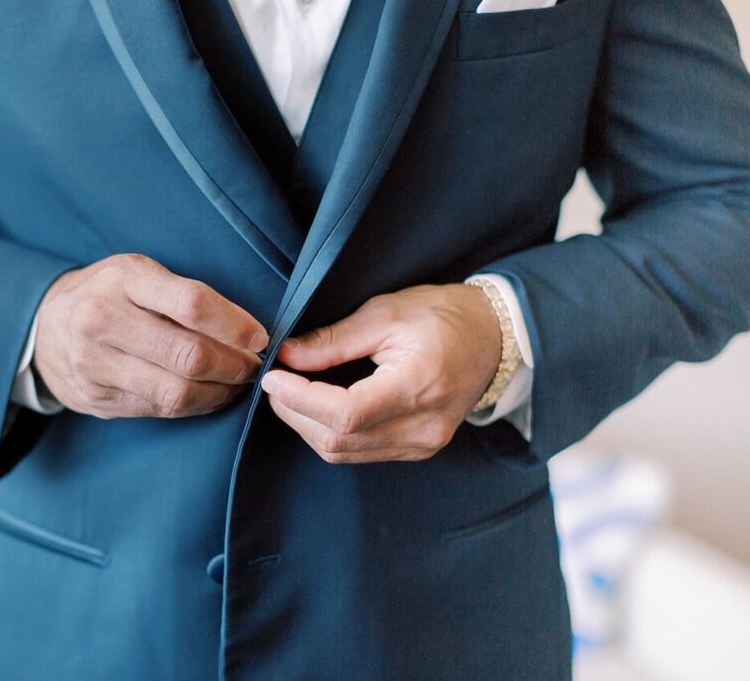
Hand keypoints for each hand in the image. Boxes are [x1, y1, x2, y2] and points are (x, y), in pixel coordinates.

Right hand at [34, 253, 267, 417]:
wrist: (43, 326)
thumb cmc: (109, 294)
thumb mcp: (139, 274)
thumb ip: (183, 296)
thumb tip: (246, 331)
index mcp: (123, 278)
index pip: (192, 304)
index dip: (235, 325)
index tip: (260, 338)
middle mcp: (102, 319)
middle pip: (190, 355)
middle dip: (234, 366)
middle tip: (253, 367)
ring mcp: (94, 363)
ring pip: (178, 391)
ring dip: (220, 392)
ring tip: (236, 383)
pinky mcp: (96, 397)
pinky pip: (162, 409)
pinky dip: (196, 405)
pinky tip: (209, 395)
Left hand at [260, 284, 500, 463]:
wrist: (491, 337)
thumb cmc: (442, 316)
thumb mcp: (386, 313)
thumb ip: (334, 340)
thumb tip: (287, 355)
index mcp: (419, 386)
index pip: (346, 413)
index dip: (300, 399)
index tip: (274, 377)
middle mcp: (423, 427)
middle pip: (339, 440)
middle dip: (295, 414)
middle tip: (276, 383)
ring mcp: (423, 445)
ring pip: (344, 453)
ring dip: (308, 426)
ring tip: (292, 393)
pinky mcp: (418, 450)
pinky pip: (360, 453)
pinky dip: (331, 432)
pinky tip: (319, 407)